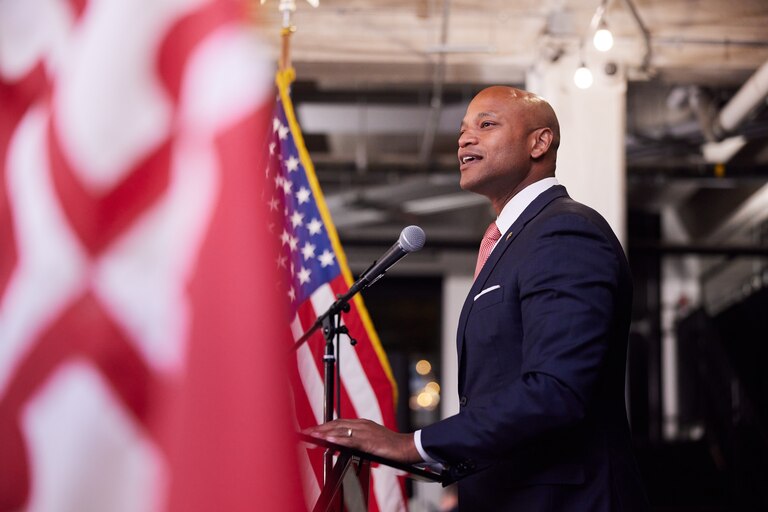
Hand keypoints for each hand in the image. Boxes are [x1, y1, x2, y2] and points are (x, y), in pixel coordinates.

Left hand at [303, 419, 421, 463]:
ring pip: (341, 431)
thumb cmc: (389, 447)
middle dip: (319, 429)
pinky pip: (351, 441)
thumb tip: (334, 448)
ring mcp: (365, 432)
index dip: (323, 427)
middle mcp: (361, 425)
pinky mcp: (369, 441)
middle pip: (336, 425)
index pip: (338, 424)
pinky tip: (329, 443)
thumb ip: (353, 443)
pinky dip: (339, 441)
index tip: (311, 430)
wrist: (406, 447)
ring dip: (324, 434)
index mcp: (361, 424)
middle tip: (305, 433)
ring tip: (311, 436)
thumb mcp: (369, 443)